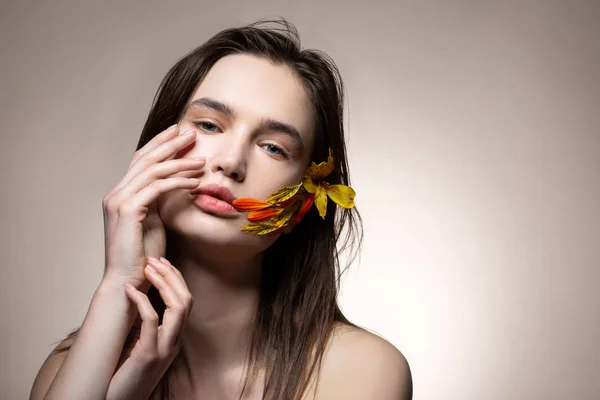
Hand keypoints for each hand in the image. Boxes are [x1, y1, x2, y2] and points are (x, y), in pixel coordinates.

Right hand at [101, 124, 203, 286]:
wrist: (127, 280)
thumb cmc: (143, 255)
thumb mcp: (153, 221)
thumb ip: (157, 202)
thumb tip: (173, 185)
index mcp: (121, 194)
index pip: (140, 161)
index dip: (160, 145)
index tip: (179, 133)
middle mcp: (116, 193)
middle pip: (145, 159)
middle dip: (170, 144)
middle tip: (191, 133)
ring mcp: (119, 201)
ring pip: (152, 170)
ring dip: (179, 162)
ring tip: (202, 161)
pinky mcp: (128, 211)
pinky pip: (157, 188)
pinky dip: (177, 182)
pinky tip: (195, 182)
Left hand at [106, 256, 193, 399]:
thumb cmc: (124, 376)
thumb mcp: (139, 347)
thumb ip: (144, 327)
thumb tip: (137, 299)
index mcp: (173, 338)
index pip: (185, 302)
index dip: (176, 279)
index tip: (161, 262)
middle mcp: (174, 342)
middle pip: (186, 300)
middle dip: (172, 275)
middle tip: (155, 259)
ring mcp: (164, 349)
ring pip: (178, 308)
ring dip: (163, 283)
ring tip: (148, 268)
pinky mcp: (149, 356)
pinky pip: (151, 322)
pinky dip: (142, 302)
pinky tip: (130, 291)